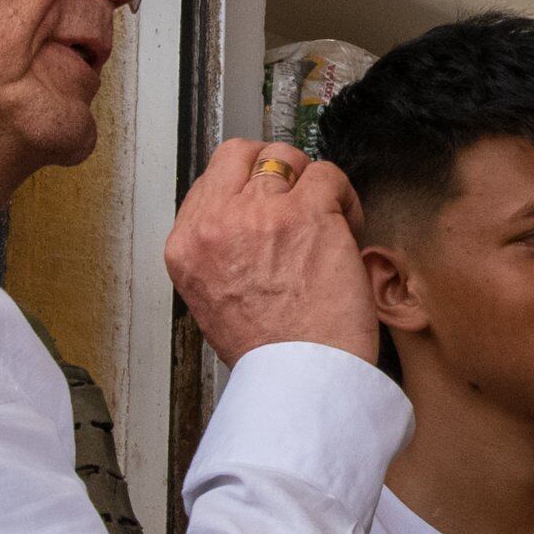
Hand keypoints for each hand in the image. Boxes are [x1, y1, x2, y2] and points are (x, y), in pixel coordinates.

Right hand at [166, 137, 375, 363]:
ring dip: (309, 182)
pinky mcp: (308, 213)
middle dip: (272, 170)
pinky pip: (328, 175)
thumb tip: (240, 223)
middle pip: (241, 154)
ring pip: (285, 157)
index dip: (243, 186)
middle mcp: (216, 224)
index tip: (265, 201)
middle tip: (296, 199)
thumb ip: (216, 253)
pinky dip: (344, 195)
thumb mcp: (209, 301)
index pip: (209, 180)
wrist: (301, 379)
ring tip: (326, 218)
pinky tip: (347, 227)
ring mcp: (261, 214)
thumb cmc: (266, 353)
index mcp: (185, 247)